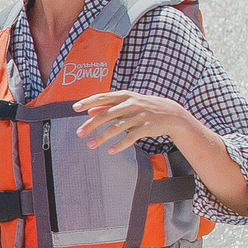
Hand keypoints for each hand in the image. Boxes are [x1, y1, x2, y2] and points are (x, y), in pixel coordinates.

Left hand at [72, 88, 186, 152]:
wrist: (171, 113)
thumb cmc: (144, 107)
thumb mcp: (127, 103)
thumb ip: (108, 106)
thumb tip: (89, 111)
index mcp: (124, 96)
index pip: (103, 97)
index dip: (88, 102)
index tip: (75, 108)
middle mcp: (131, 104)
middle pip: (107, 114)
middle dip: (92, 124)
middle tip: (79, 133)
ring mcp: (139, 116)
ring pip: (117, 127)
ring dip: (102, 137)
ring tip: (90, 145)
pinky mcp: (146, 127)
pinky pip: (130, 138)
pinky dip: (119, 145)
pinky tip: (109, 151)